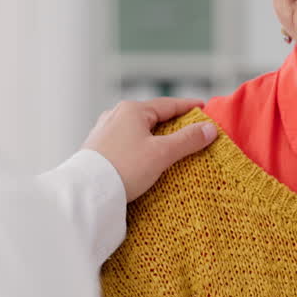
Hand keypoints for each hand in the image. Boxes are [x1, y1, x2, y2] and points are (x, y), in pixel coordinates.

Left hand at [82, 98, 217, 202]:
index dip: (188, 107)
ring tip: (170, 146)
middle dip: (172, 123)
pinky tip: (145, 158)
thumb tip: (209, 129)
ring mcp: (104, 131)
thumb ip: (188, 140)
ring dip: (155, 136)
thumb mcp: (162, 153)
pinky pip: (126, 142)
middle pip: (152, 116)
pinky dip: (141, 146)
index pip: (168, 104)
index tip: (203, 108)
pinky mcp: (98, 149)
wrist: (87, 192)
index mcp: (132, 110)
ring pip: (138, 130)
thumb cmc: (124, 168)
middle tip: (191, 129)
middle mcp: (115, 115)